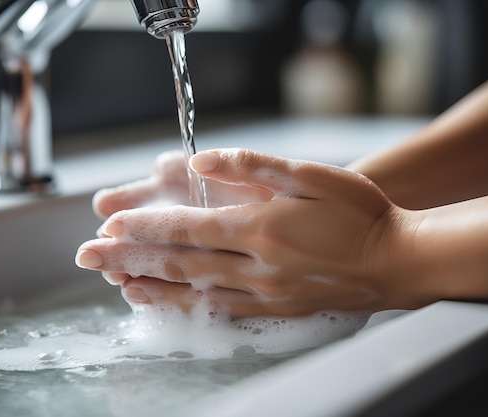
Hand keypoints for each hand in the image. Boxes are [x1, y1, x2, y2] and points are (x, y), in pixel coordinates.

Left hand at [77, 149, 425, 315]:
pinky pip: (221, 310)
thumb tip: (199, 163)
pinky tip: (166, 304)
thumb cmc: (359, 213)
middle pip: (179, 261)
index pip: (186, 227)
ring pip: (193, 290)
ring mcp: (263, 291)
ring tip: (113, 283)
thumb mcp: (311, 174)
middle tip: (89, 257)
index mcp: (260, 227)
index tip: (109, 225)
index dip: (143, 226)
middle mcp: (255, 264)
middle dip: (128, 256)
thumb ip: (252, 167)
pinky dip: (186, 306)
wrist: (398, 261)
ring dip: (148, 284)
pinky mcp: (275, 308)